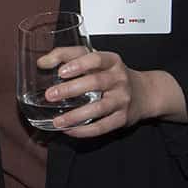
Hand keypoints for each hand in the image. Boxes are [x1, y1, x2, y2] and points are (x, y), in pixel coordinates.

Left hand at [40, 48, 184, 138]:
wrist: (145, 93)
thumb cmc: (113, 75)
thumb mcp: (96, 61)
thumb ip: (69, 57)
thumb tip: (42, 63)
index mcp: (112, 61)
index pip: (95, 59)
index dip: (78, 64)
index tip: (61, 71)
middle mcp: (119, 79)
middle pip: (96, 82)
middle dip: (71, 89)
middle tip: (51, 95)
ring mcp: (122, 99)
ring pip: (99, 108)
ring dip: (75, 115)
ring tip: (57, 121)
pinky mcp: (123, 118)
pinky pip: (102, 126)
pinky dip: (84, 130)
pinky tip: (70, 130)